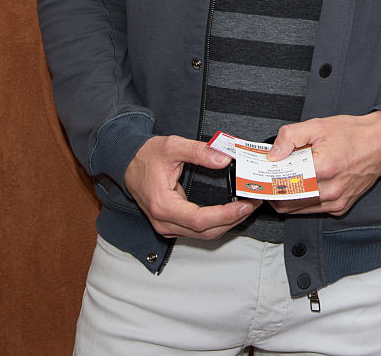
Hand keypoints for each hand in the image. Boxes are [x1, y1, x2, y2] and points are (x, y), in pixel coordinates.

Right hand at [124, 135, 260, 238]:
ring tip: (246, 207)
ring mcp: (166, 226)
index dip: (225, 215)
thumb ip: (199, 151)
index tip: (244, 205)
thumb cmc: (147, 155)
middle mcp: (164, 221)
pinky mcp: (171, 224)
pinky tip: (230, 211)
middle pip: (205, 232)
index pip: (200, 220)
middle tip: (253, 204)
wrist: (127, 162)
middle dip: (232, 220)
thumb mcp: (173, 146)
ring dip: (227, 223)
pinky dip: (216, 223)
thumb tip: (224, 159)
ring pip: (203, 234)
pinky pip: (197, 230)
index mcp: (163, 205)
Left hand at [267, 112, 380, 216]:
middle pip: (289, 201)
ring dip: (286, 200)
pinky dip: (303, 202)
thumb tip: (273, 154)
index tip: (258, 178)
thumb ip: (291, 137)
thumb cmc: (352, 133)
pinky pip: (314, 210)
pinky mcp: (341, 206)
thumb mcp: (318, 125)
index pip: (285, 184)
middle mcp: (331, 189)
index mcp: (323, 168)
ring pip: (300, 210)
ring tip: (278, 185)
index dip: (268, 182)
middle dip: (274, 193)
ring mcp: (337, 201)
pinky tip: (299, 189)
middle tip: (264, 183)